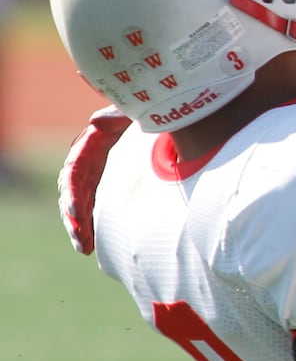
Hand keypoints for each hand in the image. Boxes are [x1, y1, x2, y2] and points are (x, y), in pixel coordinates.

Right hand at [57, 105, 130, 254]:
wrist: (158, 121)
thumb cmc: (144, 116)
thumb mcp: (132, 112)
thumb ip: (115, 116)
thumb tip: (95, 121)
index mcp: (91, 146)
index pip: (74, 172)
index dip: (72, 192)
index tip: (76, 211)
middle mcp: (88, 163)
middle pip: (73, 194)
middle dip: (74, 218)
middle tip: (80, 238)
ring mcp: (95, 176)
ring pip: (80, 205)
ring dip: (79, 227)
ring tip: (83, 248)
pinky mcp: (104, 186)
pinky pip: (93, 209)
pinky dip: (91, 226)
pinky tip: (92, 246)